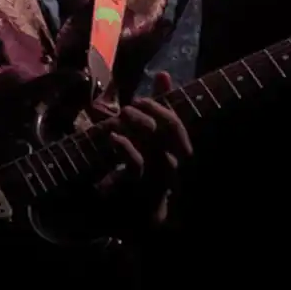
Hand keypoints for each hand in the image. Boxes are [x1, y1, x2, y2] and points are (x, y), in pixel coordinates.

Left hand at [104, 71, 192, 222]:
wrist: (131, 216)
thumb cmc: (141, 170)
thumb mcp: (146, 138)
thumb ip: (157, 107)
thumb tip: (164, 74)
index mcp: (175, 151)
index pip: (176, 124)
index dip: (163, 104)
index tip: (145, 93)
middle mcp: (172, 164)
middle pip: (174, 133)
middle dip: (155, 113)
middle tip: (131, 104)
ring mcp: (159, 179)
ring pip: (158, 149)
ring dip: (141, 127)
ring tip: (123, 113)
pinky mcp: (141, 190)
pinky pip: (138, 166)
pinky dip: (127, 147)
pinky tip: (113, 137)